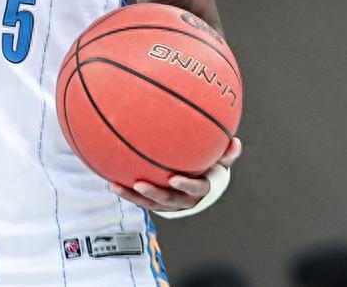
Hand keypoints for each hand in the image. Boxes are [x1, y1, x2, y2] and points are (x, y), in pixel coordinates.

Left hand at [109, 136, 240, 212]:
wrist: (200, 184)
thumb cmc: (211, 166)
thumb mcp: (220, 160)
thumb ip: (227, 153)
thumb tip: (236, 142)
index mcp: (202, 188)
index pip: (196, 189)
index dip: (186, 186)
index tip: (174, 178)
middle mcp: (184, 200)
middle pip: (169, 200)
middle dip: (154, 194)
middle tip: (140, 184)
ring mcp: (169, 204)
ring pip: (150, 203)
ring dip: (133, 196)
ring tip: (117, 185)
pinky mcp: (156, 203)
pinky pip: (139, 198)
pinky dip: (126, 191)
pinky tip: (109, 180)